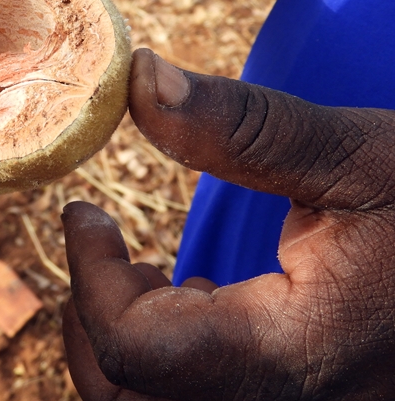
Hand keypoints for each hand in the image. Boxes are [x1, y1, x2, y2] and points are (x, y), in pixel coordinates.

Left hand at [62, 49, 394, 399]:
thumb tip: (142, 80)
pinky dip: (172, 365)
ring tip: (138, 272)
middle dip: (94, 321)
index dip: (90, 277)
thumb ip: (243, 126)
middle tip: (101, 245)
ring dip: (127, 351)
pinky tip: (194, 301)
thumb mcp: (361, 154)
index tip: (84, 212)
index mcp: (303, 350)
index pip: (140, 350)